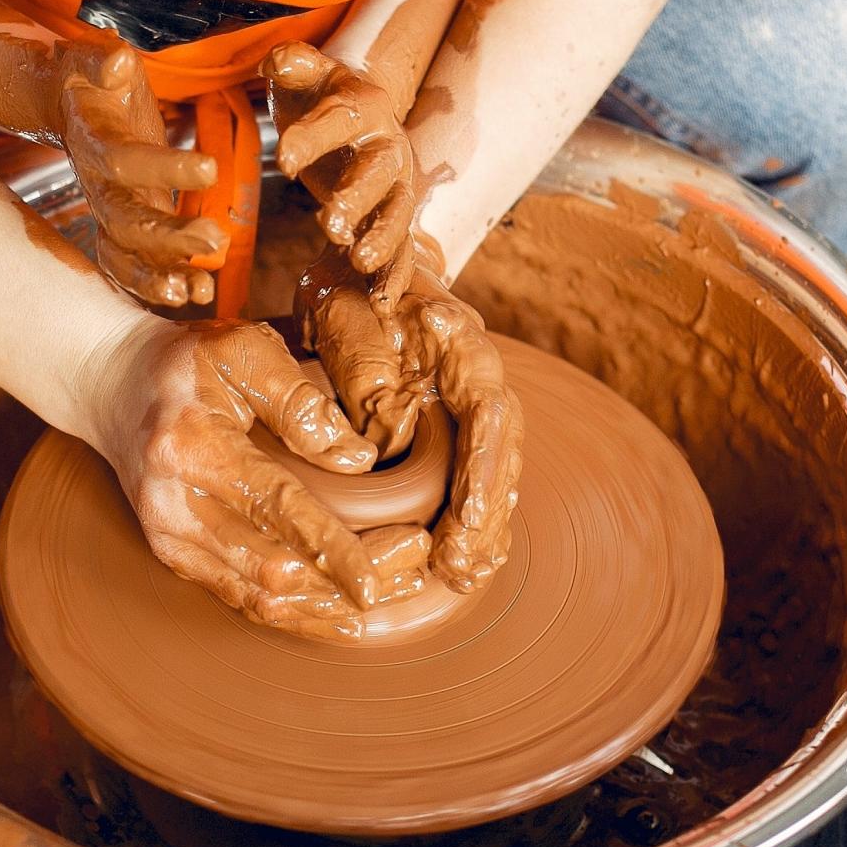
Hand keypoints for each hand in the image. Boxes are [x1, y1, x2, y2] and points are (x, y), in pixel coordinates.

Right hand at [56, 42, 223, 306]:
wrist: (66, 106)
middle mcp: (97, 186)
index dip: (165, 167)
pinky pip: (134, 265)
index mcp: (94, 142)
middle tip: (215, 240)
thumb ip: (101, 61)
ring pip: (125, 255)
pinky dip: (161, 283)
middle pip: (125, 222)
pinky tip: (198, 294)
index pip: (125, 161)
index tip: (211, 168)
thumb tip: (119, 64)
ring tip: (199, 292)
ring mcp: (108, 211)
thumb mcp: (91, 58)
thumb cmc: (88, 79)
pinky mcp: (124, 226)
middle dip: (168, 237)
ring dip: (159, 276)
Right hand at [80, 316, 429, 638]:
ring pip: (260, 599)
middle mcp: (175, 506)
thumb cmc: (185, 365)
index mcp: (194, 447)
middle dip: (347, 583)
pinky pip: (242, 600)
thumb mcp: (243, 351)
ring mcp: (171, 540)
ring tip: (394, 594)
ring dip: (329, 607)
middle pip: (274, 569)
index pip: (275, 509)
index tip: (379, 577)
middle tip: (414, 570)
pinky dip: (297, 614)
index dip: (331, 550)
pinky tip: (344, 617)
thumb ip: (301, 401)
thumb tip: (359, 459)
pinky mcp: (175, 558)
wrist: (108, 387)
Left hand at [263, 41, 420, 300]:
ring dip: (381, 240)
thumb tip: (276, 61)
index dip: (312, 137)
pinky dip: (394, 277)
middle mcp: (389, 147)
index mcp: (365, 106)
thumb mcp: (304, 73)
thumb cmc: (321, 95)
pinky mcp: (394, 220)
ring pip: (395, 215)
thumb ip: (292, 62)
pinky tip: (382, 304)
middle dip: (356, 198)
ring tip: (360, 262)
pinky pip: (401, 250)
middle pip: (377, 173)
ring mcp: (396, 188)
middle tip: (330, 222)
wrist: (357, 116)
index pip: (338, 118)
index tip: (282, 158)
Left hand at [300, 238, 521, 592]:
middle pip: (503, 450)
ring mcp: (470, 405)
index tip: (469, 515)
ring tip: (463, 575)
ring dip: (484, 527)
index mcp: (460, 343)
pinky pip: (474, 479)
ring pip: (495, 471)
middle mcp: (477, 377)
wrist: (354, 271)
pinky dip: (472, 523)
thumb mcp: (343, 310)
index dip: (485, 465)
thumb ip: (364, 359)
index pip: (490, 408)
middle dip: (488, 513)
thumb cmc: (346, 287)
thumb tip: (386, 425)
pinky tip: (463, 565)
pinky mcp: (455, 429)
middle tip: (463, 563)